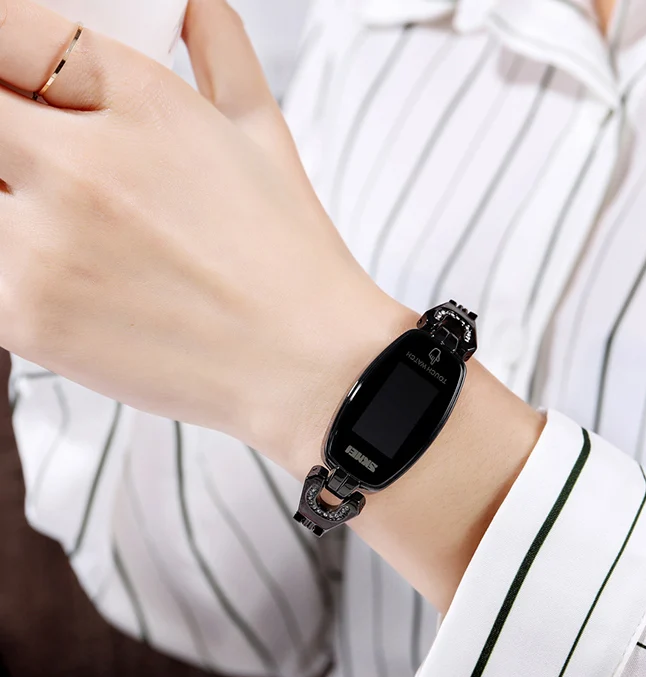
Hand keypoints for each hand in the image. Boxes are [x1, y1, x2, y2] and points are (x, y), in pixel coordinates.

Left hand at [0, 0, 410, 470]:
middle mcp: (82, 165)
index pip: (7, 29)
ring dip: (3, 197)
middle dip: (3, 125)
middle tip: (33, 156)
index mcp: (141, 103)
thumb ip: (219, 49)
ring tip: (52, 219)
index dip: (0, 49)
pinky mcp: (27, 316)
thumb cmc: (291, 258)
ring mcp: (45, 244)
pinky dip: (8, 261)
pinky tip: (60, 272)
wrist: (307, 363)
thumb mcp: (265, 131)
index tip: (14, 81)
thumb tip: (191, 5)